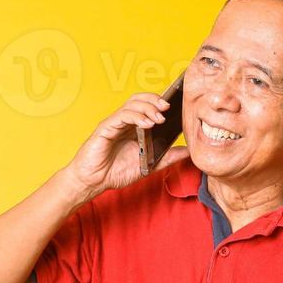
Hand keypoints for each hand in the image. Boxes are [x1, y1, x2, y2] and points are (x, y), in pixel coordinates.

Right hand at [64, 92, 189, 198]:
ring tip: (159, 117)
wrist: (94, 182)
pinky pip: (121, 116)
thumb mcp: (149, 165)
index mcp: (134, 127)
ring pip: (131, 104)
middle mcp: (124, 122)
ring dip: (148, 108)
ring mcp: (114, 123)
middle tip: (168, 107)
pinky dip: (135, 116)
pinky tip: (146, 123)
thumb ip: (167, 157)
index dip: (160, 102)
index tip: (176, 106)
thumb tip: (188, 152)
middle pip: (140, 100)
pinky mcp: (105, 128)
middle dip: (155, 100)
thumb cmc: (116, 172)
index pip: (148, 106)